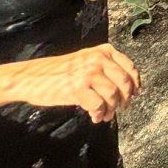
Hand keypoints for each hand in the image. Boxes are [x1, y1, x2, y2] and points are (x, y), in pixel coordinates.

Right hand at [11, 44, 140, 122]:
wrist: (30, 77)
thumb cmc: (59, 71)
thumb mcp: (85, 60)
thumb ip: (104, 67)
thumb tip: (126, 87)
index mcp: (103, 51)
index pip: (129, 67)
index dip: (135, 83)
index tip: (136, 93)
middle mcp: (98, 59)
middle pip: (124, 82)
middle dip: (126, 98)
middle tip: (122, 107)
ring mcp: (88, 73)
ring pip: (113, 95)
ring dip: (112, 109)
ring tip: (105, 115)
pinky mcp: (78, 88)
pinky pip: (99, 105)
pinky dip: (99, 114)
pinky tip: (95, 117)